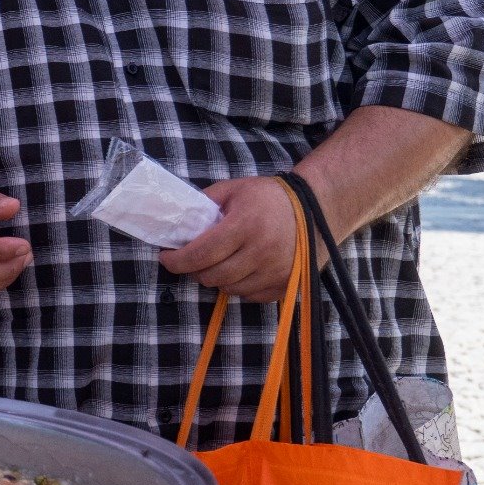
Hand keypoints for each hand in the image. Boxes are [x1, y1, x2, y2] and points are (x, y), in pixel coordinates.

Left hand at [160, 176, 307, 301]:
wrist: (317, 209)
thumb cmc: (271, 198)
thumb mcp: (235, 189)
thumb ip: (206, 202)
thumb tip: (179, 219)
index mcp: (245, 226)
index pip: (201, 254)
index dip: (177, 261)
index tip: (166, 258)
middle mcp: (261, 252)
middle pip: (212, 276)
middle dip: (194, 270)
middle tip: (191, 260)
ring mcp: (276, 272)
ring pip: (229, 289)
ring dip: (216, 279)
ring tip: (218, 263)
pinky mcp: (286, 286)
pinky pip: (250, 295)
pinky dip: (238, 286)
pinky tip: (240, 270)